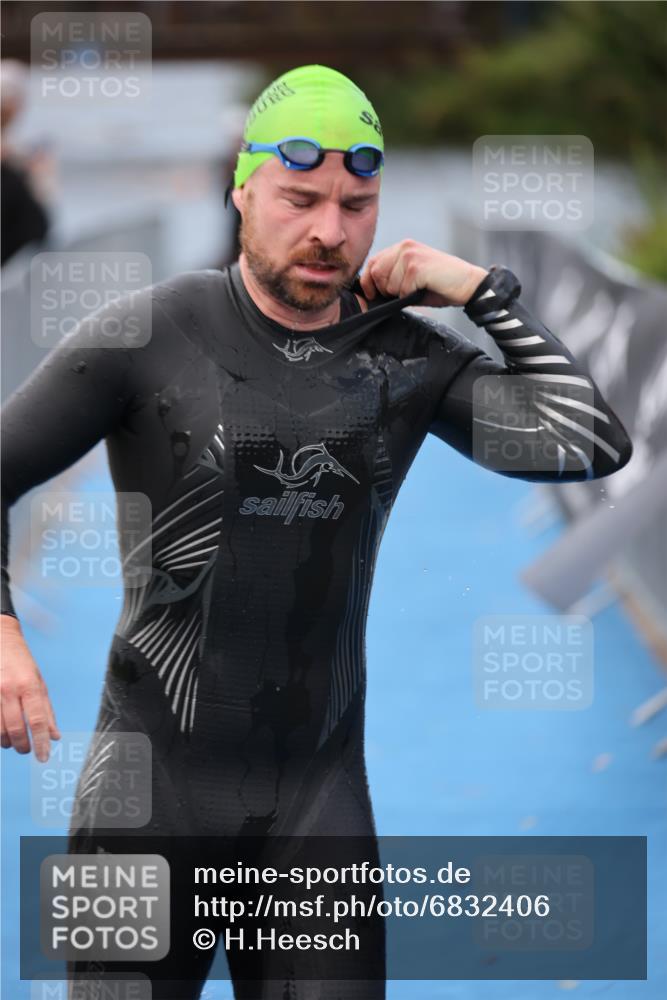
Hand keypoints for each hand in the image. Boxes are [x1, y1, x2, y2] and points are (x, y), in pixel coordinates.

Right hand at [1, 615, 60, 761]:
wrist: (0, 640)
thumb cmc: (22, 663)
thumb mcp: (39, 682)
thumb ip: (47, 711)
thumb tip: (54, 737)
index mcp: (29, 685)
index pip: (37, 720)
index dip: (40, 742)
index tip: (43, 757)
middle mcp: (10, 689)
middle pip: (16, 728)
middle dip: (22, 745)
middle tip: (27, 750)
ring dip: (7, 742)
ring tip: (13, 742)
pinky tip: (2, 733)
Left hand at [359, 239, 488, 306]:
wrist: (467, 284)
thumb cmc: (441, 284)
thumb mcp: (412, 278)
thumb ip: (393, 278)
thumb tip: (372, 292)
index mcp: (403, 248)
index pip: (373, 262)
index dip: (368, 281)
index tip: (371, 295)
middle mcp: (405, 247)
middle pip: (376, 273)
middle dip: (384, 290)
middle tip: (403, 294)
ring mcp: (410, 256)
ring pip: (388, 284)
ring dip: (401, 294)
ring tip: (418, 289)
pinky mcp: (416, 268)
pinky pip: (402, 291)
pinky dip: (411, 296)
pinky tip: (425, 289)